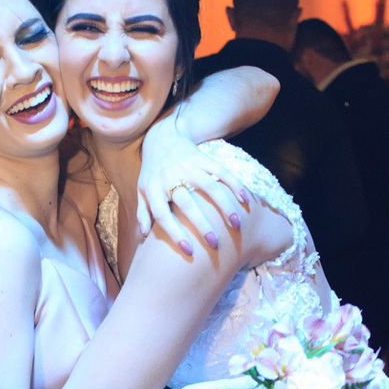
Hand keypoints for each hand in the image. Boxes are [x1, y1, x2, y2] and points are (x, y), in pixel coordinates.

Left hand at [137, 115, 248, 253]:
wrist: (161, 137)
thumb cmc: (152, 172)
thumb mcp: (142, 190)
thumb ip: (143, 213)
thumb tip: (144, 235)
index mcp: (154, 189)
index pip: (163, 215)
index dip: (175, 234)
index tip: (189, 251)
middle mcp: (170, 177)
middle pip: (188, 204)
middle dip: (202, 224)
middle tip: (215, 244)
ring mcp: (188, 166)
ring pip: (210, 187)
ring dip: (224, 207)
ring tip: (236, 226)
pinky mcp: (203, 157)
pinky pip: (222, 171)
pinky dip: (235, 185)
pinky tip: (246, 201)